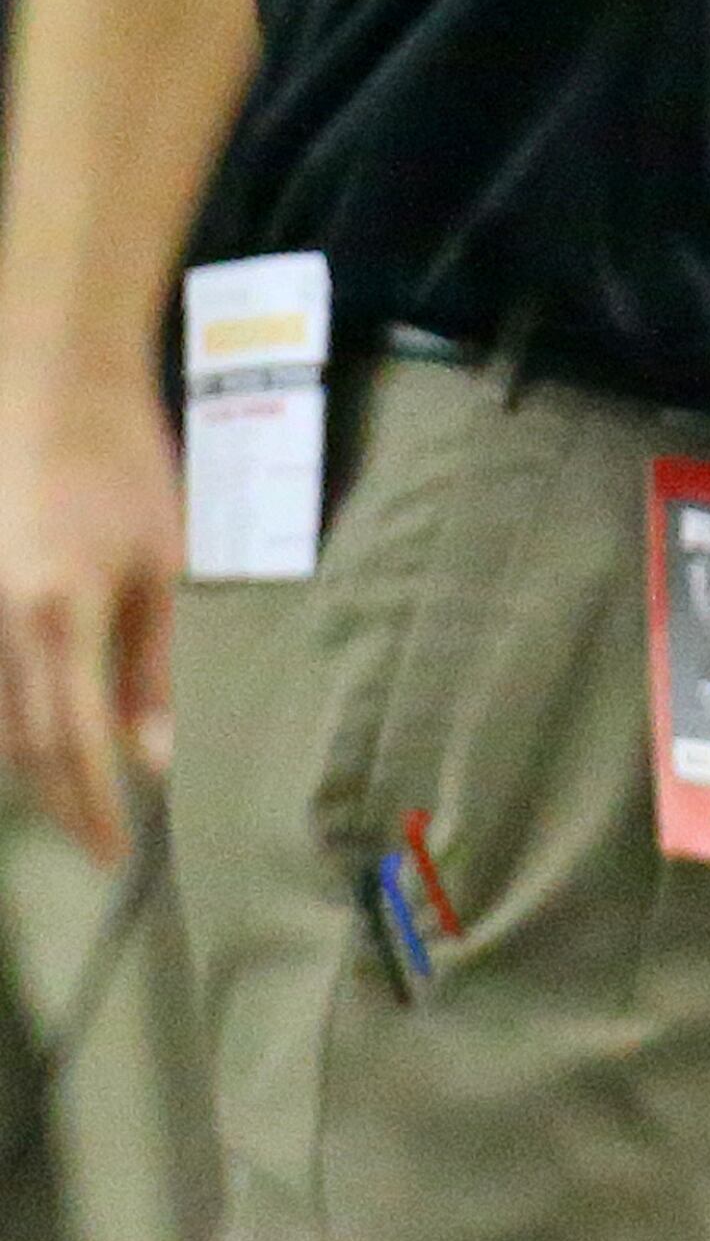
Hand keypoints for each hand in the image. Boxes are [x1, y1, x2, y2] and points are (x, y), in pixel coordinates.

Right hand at [0, 364, 180, 866]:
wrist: (52, 386)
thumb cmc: (124, 465)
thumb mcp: (162, 560)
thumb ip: (155, 662)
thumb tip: (154, 754)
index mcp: (60, 619)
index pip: (75, 744)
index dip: (91, 806)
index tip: (113, 853)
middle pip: (23, 745)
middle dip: (60, 800)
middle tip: (96, 838)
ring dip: (30, 765)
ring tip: (73, 796)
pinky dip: (6, 720)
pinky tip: (33, 736)